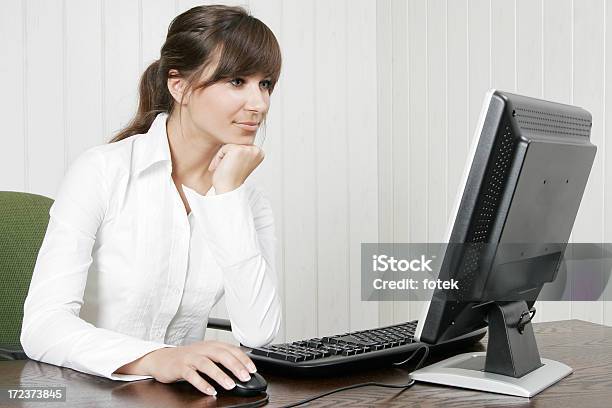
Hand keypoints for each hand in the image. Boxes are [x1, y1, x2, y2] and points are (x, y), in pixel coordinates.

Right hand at [116, 340, 256, 395]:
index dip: (243, 358)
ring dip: (220, 375)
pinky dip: (202, 383)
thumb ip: (222, 359)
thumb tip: (241, 369)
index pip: (231, 349)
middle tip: (245, 377)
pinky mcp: (180, 367)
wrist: (162, 358)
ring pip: (207, 364)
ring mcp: (190, 358)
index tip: (252, 369)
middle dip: (235, 366)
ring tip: (230, 385)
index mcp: (211, 345)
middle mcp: (202, 349)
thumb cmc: (188, 357)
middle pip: (221, 355)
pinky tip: (210, 391)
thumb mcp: (206, 354)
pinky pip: (192, 375)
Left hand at [208, 144, 264, 193]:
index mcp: (259, 153)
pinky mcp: (238, 150)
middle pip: (235, 143)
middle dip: (227, 155)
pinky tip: (221, 167)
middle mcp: (256, 150)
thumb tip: (234, 136)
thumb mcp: (240, 161)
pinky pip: (223, 148)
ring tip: (223, 168)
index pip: (241, 145)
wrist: (228, 189)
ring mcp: (248, 149)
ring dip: (222, 156)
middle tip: (226, 168)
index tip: (231, 167)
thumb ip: (241, 150)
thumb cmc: (231, 178)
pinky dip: (219, 157)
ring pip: (228, 145)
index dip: (233, 156)